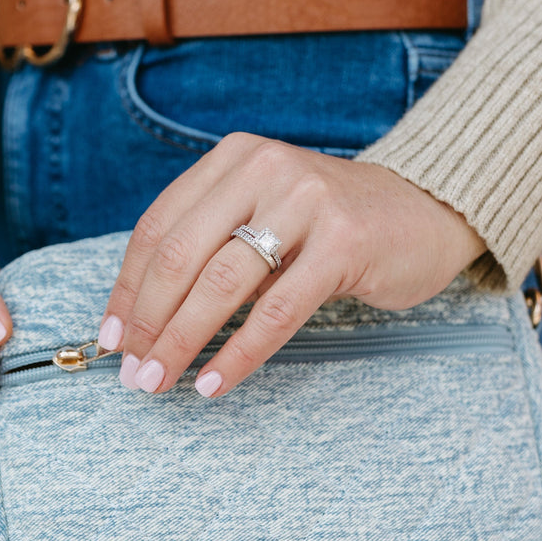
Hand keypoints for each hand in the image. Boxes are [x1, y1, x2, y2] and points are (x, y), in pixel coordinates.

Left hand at [95, 132, 488, 398]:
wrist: (428, 211)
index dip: (128, 288)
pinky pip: (276, 312)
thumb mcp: (267, 212)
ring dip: (182, 342)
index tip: (113, 336)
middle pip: (180, 256)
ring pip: (221, 286)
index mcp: (235, 158)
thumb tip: (145, 315)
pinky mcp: (343, 244)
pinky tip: (215, 382)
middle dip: (148, 321)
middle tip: (132, 372)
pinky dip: (239, 353)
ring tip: (162, 381)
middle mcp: (264, 169)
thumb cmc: (336, 224)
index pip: (159, 226)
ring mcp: (306, 202)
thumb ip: (215, 242)